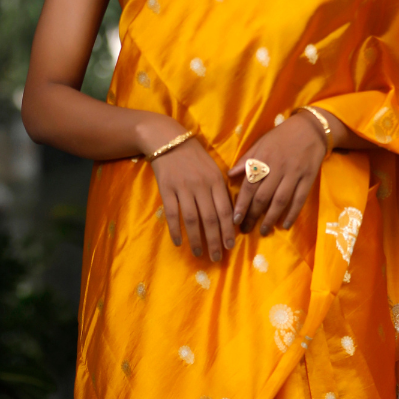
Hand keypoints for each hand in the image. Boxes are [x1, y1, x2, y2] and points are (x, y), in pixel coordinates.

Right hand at [152, 138, 235, 261]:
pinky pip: (173, 214)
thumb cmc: (195, 157)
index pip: (225, 210)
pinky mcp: (167, 190)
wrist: (169, 140)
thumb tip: (231, 214)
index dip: (228, 230)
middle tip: (217, 257)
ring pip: (192, 219)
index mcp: (216, 181)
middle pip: (210, 218)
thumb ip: (222, 190)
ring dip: (197, 239)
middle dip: (215, 240)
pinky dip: (176, 230)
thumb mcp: (214, 169)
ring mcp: (184, 188)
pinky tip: (178, 242)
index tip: (230, 246)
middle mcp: (202, 186)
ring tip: (199, 253)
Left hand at [229, 112, 327, 235]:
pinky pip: (299, 199)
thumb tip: (229, 175)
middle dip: (253, 215)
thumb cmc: (281, 136)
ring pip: (280, 200)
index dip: (241, 204)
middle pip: (263, 196)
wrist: (311, 128)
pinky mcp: (308, 178)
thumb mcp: (261, 143)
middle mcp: (277, 167)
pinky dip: (292, 213)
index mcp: (263, 158)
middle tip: (246, 230)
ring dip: (270, 218)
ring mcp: (294, 173)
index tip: (235, 219)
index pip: (249, 185)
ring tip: (263, 231)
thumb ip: (246, 159)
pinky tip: (285, 225)